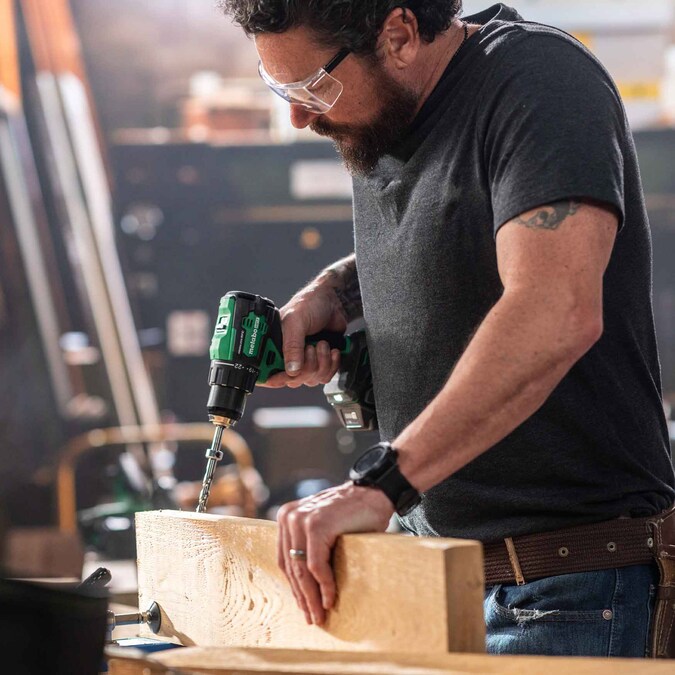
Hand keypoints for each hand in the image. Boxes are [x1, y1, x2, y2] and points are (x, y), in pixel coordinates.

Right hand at [262, 280, 346, 388]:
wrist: (334, 302)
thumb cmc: (310, 304)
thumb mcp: (296, 321)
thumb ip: (292, 346)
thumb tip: (291, 369)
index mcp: (274, 345)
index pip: (268, 372)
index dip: (276, 378)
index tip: (288, 374)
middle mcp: (287, 355)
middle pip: (293, 380)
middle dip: (307, 366)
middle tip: (310, 347)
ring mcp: (304, 360)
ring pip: (311, 379)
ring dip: (321, 362)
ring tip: (322, 344)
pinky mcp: (319, 362)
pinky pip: (325, 376)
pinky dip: (331, 364)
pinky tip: (331, 350)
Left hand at [276, 482, 393, 624]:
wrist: (375, 493)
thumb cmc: (353, 514)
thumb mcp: (324, 528)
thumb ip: (309, 546)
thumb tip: (304, 586)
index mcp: (287, 517)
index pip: (285, 560)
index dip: (294, 587)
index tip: (304, 607)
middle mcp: (289, 517)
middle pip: (292, 567)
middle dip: (303, 596)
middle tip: (312, 618)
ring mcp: (301, 519)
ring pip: (302, 569)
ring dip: (311, 597)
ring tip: (320, 615)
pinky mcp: (316, 526)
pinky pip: (316, 565)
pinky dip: (324, 585)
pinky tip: (330, 599)